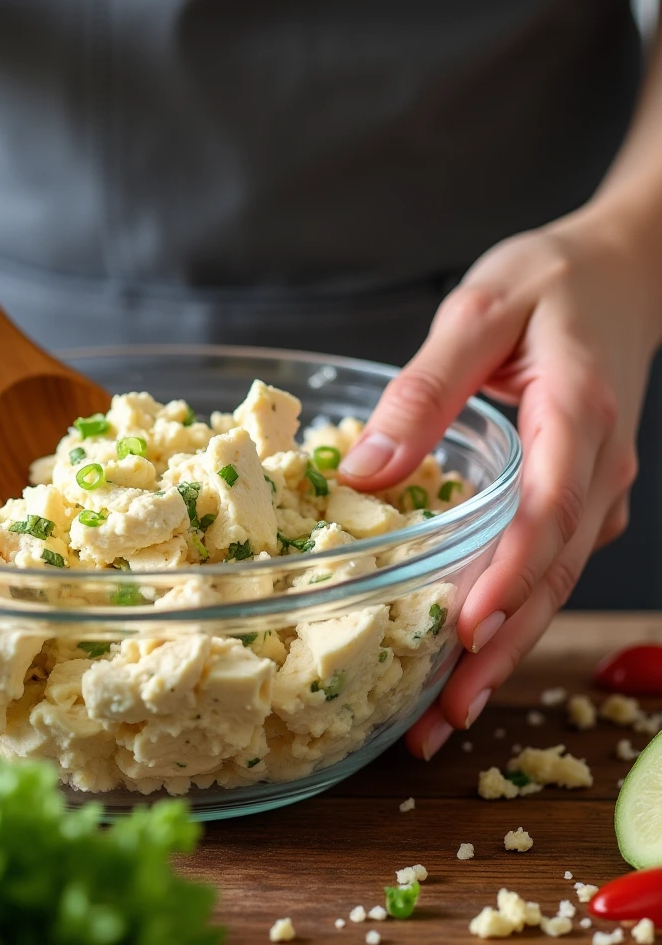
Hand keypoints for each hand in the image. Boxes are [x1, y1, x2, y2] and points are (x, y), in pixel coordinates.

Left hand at [337, 207, 661, 757]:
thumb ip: (425, 389)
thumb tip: (366, 470)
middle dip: (500, 646)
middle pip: (553, 571)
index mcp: (578, 416)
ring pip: (555, 580)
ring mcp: (595, 486)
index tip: (468, 626)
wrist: (618, 270)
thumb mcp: (477, 314)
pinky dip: (516, 609)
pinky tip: (475, 645)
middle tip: (444, 713)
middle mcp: (597, 466)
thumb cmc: (548, 282)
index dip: (510, 574)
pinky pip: (552, 560)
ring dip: (506, 646)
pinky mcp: (579, 493)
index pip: (548, 511)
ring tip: (449, 710)